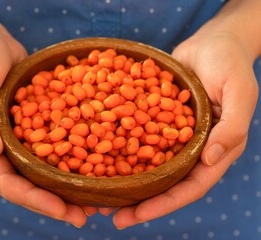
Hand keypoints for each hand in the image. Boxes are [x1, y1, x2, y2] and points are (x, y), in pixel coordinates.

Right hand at [0, 18, 88, 226]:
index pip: (7, 183)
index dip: (34, 199)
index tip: (64, 210)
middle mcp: (1, 148)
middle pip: (29, 184)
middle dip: (56, 201)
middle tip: (87, 214)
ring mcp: (19, 137)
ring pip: (44, 169)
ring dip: (67, 185)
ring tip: (95, 198)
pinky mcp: (35, 123)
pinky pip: (54, 144)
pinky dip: (71, 156)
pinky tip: (93, 162)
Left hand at [111, 29, 258, 228]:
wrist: (212, 41)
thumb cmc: (231, 64)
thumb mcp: (239, 93)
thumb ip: (231, 128)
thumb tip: (210, 161)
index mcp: (214, 150)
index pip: (189, 187)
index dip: (164, 203)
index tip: (135, 215)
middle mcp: (190, 148)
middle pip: (164, 182)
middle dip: (140, 201)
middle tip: (111, 216)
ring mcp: (171, 134)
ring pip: (148, 163)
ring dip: (127, 179)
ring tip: (100, 193)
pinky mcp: (156, 117)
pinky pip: (138, 136)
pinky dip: (121, 147)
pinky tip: (98, 153)